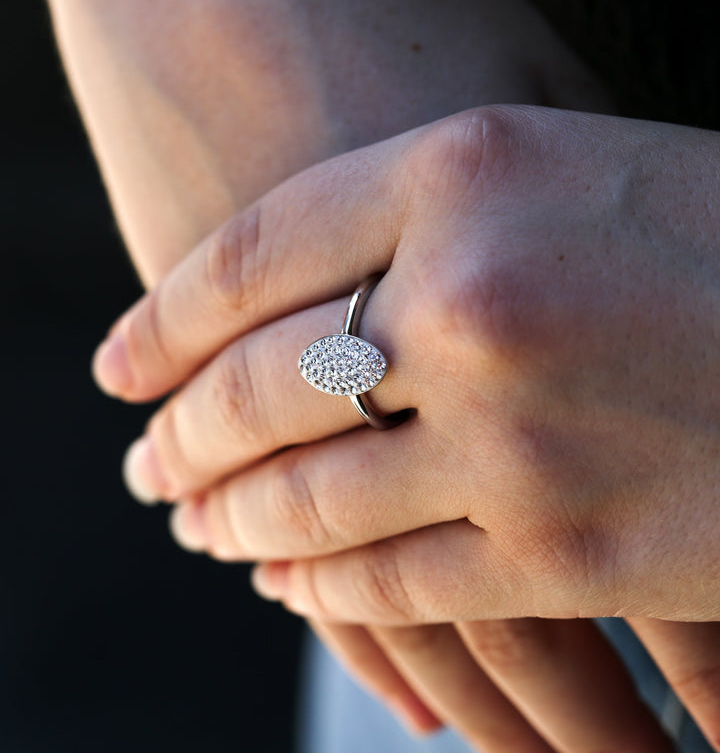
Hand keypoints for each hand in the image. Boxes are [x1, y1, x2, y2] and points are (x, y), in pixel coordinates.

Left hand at [92, 104, 719, 752]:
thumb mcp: (581, 161)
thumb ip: (442, 211)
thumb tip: (305, 294)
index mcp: (471, 170)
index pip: (248, 254)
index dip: (160, 318)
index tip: (117, 369)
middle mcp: (473, 296)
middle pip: (256, 385)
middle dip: (181, 437)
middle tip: (147, 467)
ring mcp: (514, 435)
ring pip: (307, 499)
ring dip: (232, 522)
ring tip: (195, 527)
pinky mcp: (563, 552)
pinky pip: (392, 583)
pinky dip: (323, 591)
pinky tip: (288, 583)